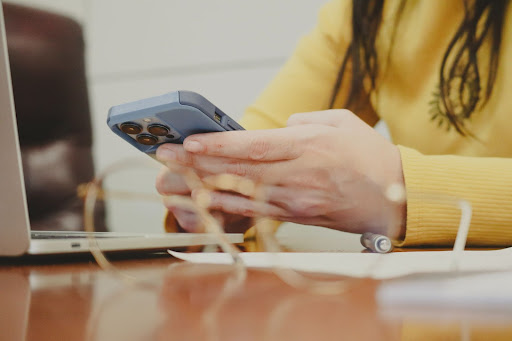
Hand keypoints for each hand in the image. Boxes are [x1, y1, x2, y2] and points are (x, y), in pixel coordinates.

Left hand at [156, 110, 404, 236]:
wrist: (394, 198)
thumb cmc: (370, 157)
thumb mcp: (341, 122)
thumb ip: (304, 122)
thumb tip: (278, 128)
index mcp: (306, 147)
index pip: (252, 146)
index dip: (217, 146)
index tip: (188, 143)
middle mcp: (296, 175)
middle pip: (237, 170)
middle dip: (197, 165)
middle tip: (166, 158)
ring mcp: (294, 200)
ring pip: (240, 194)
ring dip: (203, 189)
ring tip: (172, 183)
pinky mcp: (295, 216)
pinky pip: (254, 212)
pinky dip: (226, 208)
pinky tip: (203, 205)